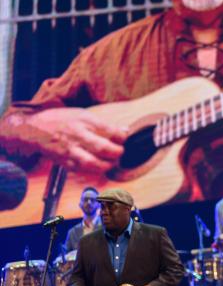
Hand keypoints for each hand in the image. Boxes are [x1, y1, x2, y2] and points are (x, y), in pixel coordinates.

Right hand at [9, 108, 127, 171]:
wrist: (34, 130)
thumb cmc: (61, 120)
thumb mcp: (83, 115)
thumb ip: (104, 125)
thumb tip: (125, 131)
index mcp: (84, 122)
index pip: (109, 130)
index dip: (121, 136)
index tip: (124, 138)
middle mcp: (77, 136)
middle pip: (101, 147)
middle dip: (116, 152)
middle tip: (120, 152)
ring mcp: (70, 151)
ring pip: (91, 163)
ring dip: (106, 165)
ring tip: (111, 163)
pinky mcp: (64, 162)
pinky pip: (81, 170)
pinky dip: (92, 171)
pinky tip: (98, 168)